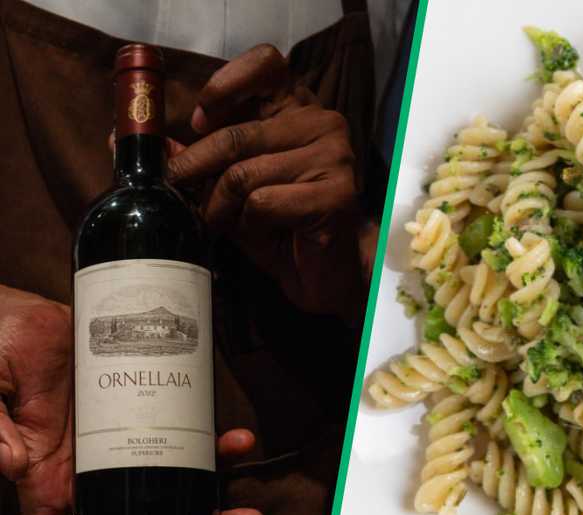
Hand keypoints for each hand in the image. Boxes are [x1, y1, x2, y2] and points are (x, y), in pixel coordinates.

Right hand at [0, 285, 263, 514]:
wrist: (25, 314)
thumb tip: (14, 464)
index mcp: (44, 485)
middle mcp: (88, 473)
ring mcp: (121, 444)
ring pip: (172, 488)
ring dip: (211, 508)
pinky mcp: (145, 411)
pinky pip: (186, 434)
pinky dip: (215, 444)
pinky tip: (238, 443)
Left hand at [168, 44, 363, 320]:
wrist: (327, 273)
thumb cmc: (280, 226)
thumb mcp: (230, 187)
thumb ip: (195, 159)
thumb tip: (136, 140)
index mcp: (298, 109)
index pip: (266, 64)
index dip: (226, 85)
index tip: (201, 119)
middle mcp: (323, 123)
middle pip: (237, 134)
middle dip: (196, 166)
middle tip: (180, 186)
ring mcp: (334, 157)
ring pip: (244, 173)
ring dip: (221, 205)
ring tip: (223, 221)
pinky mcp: (336, 194)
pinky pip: (264, 202)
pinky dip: (249, 223)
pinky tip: (262, 233)